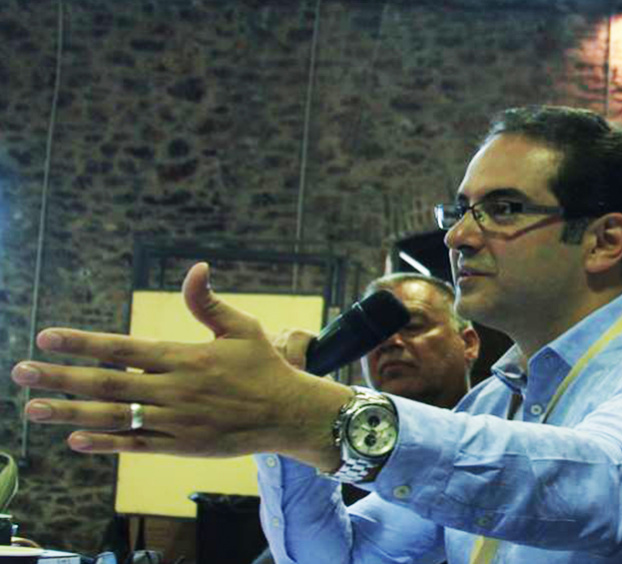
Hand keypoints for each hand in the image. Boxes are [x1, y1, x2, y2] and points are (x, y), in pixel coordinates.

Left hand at [10, 262, 350, 468]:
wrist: (289, 414)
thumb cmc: (265, 367)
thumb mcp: (241, 328)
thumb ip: (209, 302)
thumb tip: (196, 268)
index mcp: (184, 358)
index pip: (122, 348)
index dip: (83, 343)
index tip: (47, 338)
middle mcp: (174, 390)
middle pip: (108, 384)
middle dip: (61, 378)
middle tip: (22, 372)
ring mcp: (176, 422)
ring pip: (115, 418)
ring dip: (70, 414)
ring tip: (33, 410)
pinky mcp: (182, 447)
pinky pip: (137, 445)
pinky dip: (106, 444)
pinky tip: (76, 440)